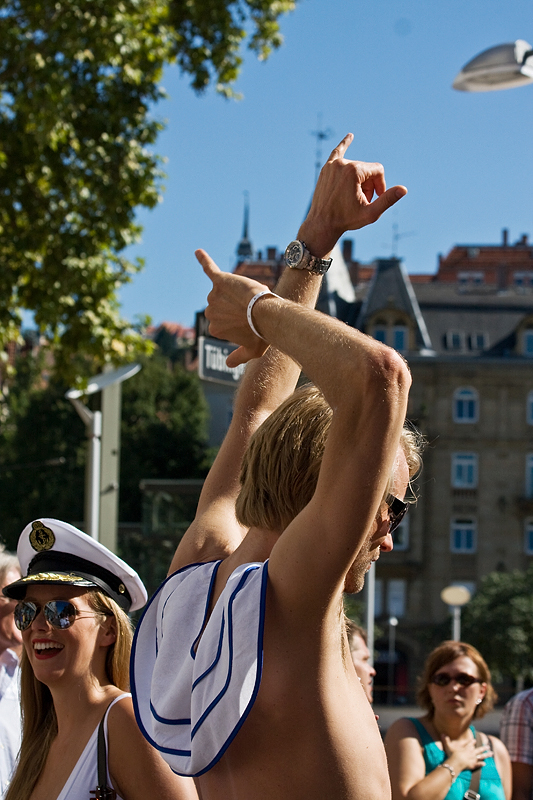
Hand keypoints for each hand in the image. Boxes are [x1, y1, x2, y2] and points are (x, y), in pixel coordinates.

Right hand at [196, 249, 272, 366]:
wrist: (266, 314)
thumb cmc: (261, 334)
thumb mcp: (252, 351)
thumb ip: (239, 357)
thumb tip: (229, 364)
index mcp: (214, 328)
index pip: (224, 321)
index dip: (239, 320)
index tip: (250, 322)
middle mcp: (209, 312)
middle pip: (222, 306)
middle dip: (235, 306)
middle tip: (251, 310)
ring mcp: (213, 296)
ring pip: (223, 292)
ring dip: (235, 294)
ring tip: (249, 300)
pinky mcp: (220, 281)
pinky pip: (209, 269)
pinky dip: (204, 260)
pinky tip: (198, 252)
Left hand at [298, 132, 406, 256]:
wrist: (321, 225)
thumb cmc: (346, 220)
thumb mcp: (370, 212)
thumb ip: (387, 199)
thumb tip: (404, 189)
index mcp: (354, 170)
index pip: (378, 170)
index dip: (380, 185)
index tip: (375, 199)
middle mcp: (343, 163)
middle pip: (367, 169)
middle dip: (369, 185)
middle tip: (361, 202)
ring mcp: (332, 165)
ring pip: (356, 167)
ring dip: (359, 181)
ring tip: (353, 197)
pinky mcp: (326, 169)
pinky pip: (337, 152)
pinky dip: (344, 145)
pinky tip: (350, 136)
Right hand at [442, 734, 492, 772]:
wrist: (457, 761)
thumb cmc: (452, 754)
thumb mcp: (448, 746)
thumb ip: (445, 740)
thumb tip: (442, 733)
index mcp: (465, 748)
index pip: (469, 744)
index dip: (472, 742)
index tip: (475, 741)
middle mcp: (470, 752)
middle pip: (478, 749)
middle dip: (483, 748)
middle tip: (488, 746)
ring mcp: (472, 758)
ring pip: (481, 756)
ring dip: (486, 755)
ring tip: (491, 753)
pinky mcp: (473, 765)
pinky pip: (478, 764)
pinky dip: (481, 764)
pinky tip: (485, 764)